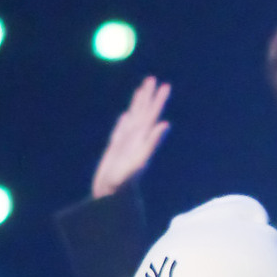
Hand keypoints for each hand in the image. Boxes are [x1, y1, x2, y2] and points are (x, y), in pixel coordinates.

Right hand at [92, 77, 171, 198]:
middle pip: (143, 113)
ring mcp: (125, 144)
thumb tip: (165, 124)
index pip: (152, 115)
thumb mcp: (140, 161)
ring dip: (136, 105)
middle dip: (148, 96)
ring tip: (140, 91)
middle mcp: (136, 140)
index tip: (165, 85)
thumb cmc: (124, 184)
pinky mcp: (115, 150)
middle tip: (153, 79)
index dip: (158, 101)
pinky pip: (121, 131)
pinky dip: (124, 121)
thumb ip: (153, 142)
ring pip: (132, 119)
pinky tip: (126, 116)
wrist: (111, 197)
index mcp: (142, 140)